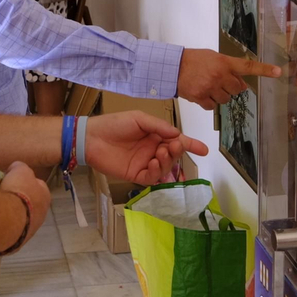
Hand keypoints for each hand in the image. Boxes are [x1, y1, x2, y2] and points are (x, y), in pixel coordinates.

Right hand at [0, 162, 51, 247]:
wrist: (7, 220)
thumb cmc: (17, 192)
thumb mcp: (19, 170)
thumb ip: (20, 167)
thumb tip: (15, 168)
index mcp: (45, 195)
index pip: (38, 185)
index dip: (25, 181)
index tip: (12, 180)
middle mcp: (42, 214)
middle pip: (29, 203)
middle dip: (18, 199)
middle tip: (4, 195)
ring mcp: (30, 230)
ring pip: (20, 219)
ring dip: (11, 214)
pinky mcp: (18, 241)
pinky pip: (10, 230)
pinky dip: (4, 225)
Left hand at [85, 111, 209, 185]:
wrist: (91, 137)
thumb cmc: (114, 124)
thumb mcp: (139, 119)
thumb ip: (159, 126)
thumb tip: (178, 135)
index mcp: (155, 135)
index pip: (177, 141)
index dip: (191, 145)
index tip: (204, 149)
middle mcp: (152, 150)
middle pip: (173, 155)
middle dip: (176, 152)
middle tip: (171, 146)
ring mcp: (144, 163)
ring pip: (165, 168)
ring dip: (167, 162)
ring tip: (159, 154)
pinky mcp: (135, 175)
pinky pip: (152, 178)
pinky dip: (156, 173)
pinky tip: (152, 164)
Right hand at [177, 48, 282, 109]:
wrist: (173, 67)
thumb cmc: (193, 60)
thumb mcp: (213, 57)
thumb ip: (228, 67)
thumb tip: (241, 82)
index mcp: (224, 62)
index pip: (248, 66)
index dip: (264, 70)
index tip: (278, 72)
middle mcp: (220, 75)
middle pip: (238, 89)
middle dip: (232, 87)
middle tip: (221, 81)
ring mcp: (211, 87)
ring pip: (226, 99)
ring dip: (220, 95)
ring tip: (209, 86)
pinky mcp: (201, 98)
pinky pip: (213, 106)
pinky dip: (209, 102)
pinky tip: (202, 93)